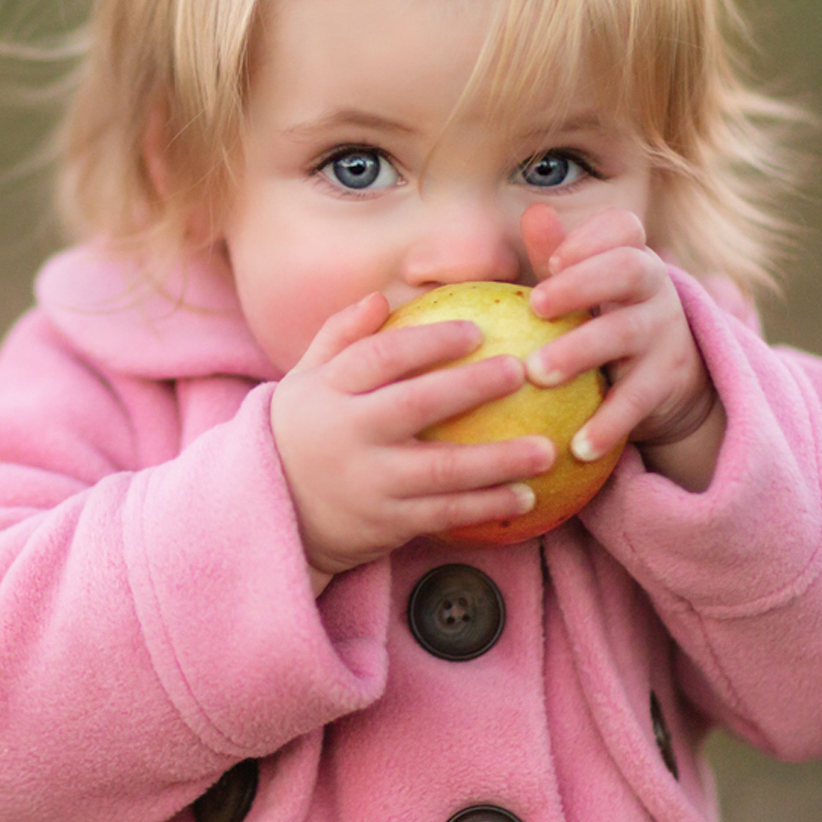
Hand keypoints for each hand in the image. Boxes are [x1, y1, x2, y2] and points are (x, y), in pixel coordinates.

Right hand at [271, 293, 555, 593]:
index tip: (477, 331)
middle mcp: (347, 436)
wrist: (275, 514)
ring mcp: (368, 483)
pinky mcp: (385, 523)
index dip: (430, 341)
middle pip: (416, 405)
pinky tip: (526, 496)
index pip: (380, 356)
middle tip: (521, 371)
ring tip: (546, 450)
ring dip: (498, 461)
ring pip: (441, 470)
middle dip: (471, 387)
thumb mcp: (306, 380)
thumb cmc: (303, 432)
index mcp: (328, 392)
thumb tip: (383, 298)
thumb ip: (340, 336)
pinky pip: (444, 514)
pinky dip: (486, 507)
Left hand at [520, 204, 724, 491]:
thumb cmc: (604, 322)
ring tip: (537, 374)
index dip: (591, 237)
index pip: (622, 228)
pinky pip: (636, 400)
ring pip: (625, 334)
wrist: (668, 383)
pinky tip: (577, 445)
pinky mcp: (666, 383)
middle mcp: (652, 289)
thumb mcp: (584, 290)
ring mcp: (664, 334)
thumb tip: (533, 211)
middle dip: (582, 284)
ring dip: (580, 351)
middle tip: (535, 307)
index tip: (553, 259)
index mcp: (628, 257)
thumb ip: (557, 256)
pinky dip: (608, 423)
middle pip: (627, 270)